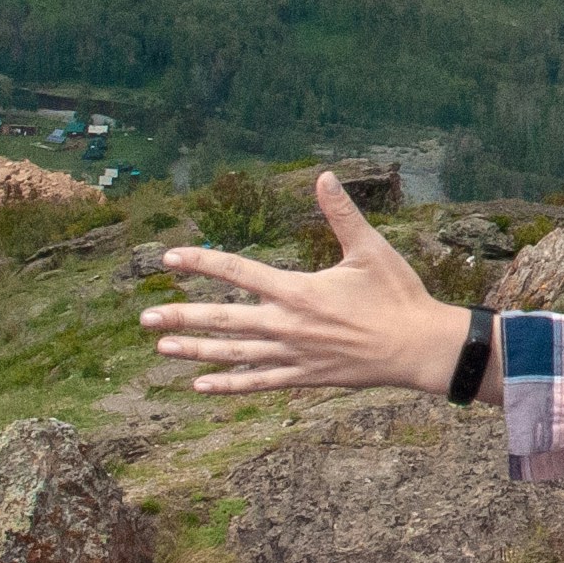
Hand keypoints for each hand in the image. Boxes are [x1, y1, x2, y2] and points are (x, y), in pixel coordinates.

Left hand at [139, 170, 471, 396]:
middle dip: (181, 318)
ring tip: (161, 348)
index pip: (238, 273)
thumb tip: (323, 177)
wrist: (418, 347)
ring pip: (233, 354)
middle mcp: (287, 325)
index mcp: (298, 290)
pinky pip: (257, 382)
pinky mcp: (304, 377)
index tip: (169, 259)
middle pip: (223, 320)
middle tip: (145, 318)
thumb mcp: (370, 249)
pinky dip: (227, 385)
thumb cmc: (397, 294)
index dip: (201, 264)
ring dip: (194, 352)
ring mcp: (293, 354)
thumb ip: (341, 214)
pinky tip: (200, 385)